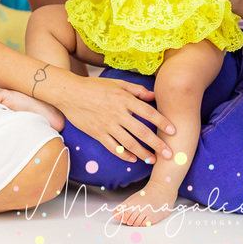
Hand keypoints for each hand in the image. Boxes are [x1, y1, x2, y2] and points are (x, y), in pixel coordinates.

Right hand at [50, 73, 175, 163]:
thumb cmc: (94, 86)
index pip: (148, 112)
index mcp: (124, 99)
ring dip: (142, 153)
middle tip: (169, 154)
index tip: (173, 131)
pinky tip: (132, 159)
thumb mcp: (117, 83)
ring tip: (153, 160)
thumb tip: (154, 96)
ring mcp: (107, 125)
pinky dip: (123, 154)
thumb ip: (136, 90)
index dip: (162, 122)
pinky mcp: (97, 133)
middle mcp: (117, 113)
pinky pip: (112, 147)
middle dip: (157, 144)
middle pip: (141, 131)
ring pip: (128, 142)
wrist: (69, 93)